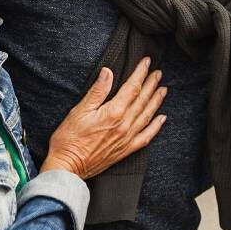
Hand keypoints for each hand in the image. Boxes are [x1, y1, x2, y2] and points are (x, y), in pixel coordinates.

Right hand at [41, 60, 166, 179]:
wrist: (67, 167)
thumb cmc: (69, 139)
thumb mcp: (79, 111)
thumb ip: (97, 91)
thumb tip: (108, 72)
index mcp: (114, 113)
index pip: (132, 88)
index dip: (141, 73)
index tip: (147, 62)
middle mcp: (125, 125)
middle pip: (143, 100)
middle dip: (151, 84)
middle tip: (158, 73)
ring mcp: (127, 138)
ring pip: (147, 115)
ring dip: (156, 101)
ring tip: (163, 90)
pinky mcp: (126, 150)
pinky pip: (146, 136)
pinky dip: (156, 126)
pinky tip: (162, 118)